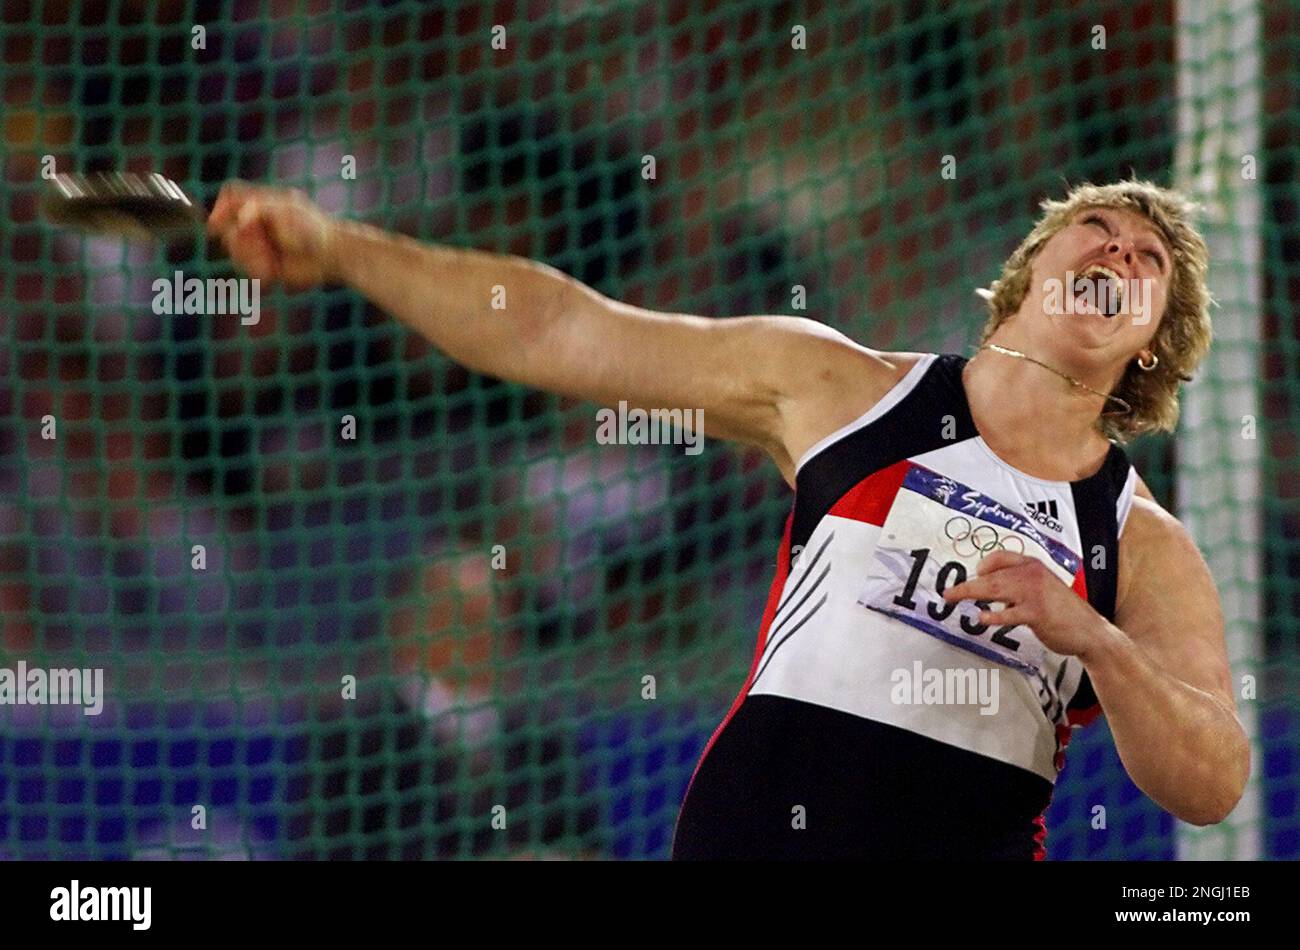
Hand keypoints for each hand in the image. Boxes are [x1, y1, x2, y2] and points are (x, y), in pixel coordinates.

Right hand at [208, 181, 340, 289]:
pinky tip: (273, 274)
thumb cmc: (314, 228)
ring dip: (250, 260)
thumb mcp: (287, 211)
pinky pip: (248, 269)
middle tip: (261, 247)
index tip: (217, 224)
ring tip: (270, 264)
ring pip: (236, 252)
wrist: (334, 255)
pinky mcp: (266, 263)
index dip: (220, 208)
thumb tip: (241, 219)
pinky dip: (257, 272)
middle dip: (240, 242)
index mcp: (261, 203)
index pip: (231, 196)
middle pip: (228, 229)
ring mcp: (260, 243)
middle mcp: (257, 222)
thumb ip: (261, 209)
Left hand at [941, 550, 1105, 658]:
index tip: (973, 575)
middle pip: (991, 576)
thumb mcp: (1042, 589)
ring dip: (970, 593)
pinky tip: (981, 617)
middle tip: (948, 593)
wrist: (1090, 631)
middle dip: (966, 585)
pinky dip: (994, 616)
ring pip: (995, 589)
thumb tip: (988, 586)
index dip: (983, 566)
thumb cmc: (1063, 611)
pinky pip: (1010, 613)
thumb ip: (1018, 585)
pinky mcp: (1037, 613)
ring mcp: (1035, 593)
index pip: (1000, 557)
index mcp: (1033, 566)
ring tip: (954, 598)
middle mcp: (1032, 574)